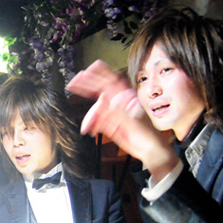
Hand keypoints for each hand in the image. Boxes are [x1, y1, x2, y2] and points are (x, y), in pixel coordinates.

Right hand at [68, 61, 178, 181]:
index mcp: (127, 98)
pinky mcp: (110, 124)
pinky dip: (92, 124)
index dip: (99, 74)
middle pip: (100, 91)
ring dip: (90, 116)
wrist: (150, 151)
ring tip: (86, 127)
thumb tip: (102, 100)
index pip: (111, 81)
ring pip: (97, 109)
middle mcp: (119, 103)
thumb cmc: (148, 135)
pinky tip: (89, 129)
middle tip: (73, 83)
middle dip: (86, 86)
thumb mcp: (132, 122)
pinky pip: (97, 121)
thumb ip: (116, 111)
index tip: (86, 71)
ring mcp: (114, 113)